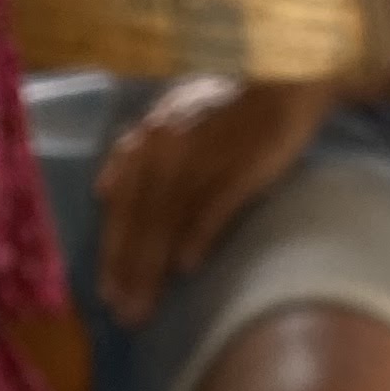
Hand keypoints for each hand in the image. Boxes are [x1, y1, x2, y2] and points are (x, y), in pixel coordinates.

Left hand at [92, 79, 332, 326]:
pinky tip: (186, 268)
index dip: (113, 249)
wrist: (287, 76)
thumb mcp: (174, 115)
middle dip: (129, 269)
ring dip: (153, 266)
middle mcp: (170, 145)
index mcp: (152, 136)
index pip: (124, 202)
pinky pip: (212, 206)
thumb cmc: (229, 106)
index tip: (106, 292)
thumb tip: (103, 189)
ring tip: (146, 306)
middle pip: (141, 217)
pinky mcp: (243, 165)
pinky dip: (197, 235)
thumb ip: (138, 150)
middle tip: (124, 314)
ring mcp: (206, 155)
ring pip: (168, 219)